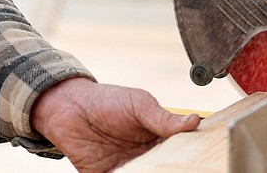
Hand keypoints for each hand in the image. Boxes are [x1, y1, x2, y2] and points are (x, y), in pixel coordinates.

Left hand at [31, 77, 199, 172]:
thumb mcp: (139, 104)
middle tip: (177, 168)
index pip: (179, 150)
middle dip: (172, 168)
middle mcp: (145, 155)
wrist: (68, 108)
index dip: (189, 155)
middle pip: (164, 167)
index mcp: (157, 136)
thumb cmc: (106, 100)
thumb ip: (164, 118)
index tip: (199, 159)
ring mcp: (127, 167)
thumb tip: (194, 121)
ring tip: (153, 170)